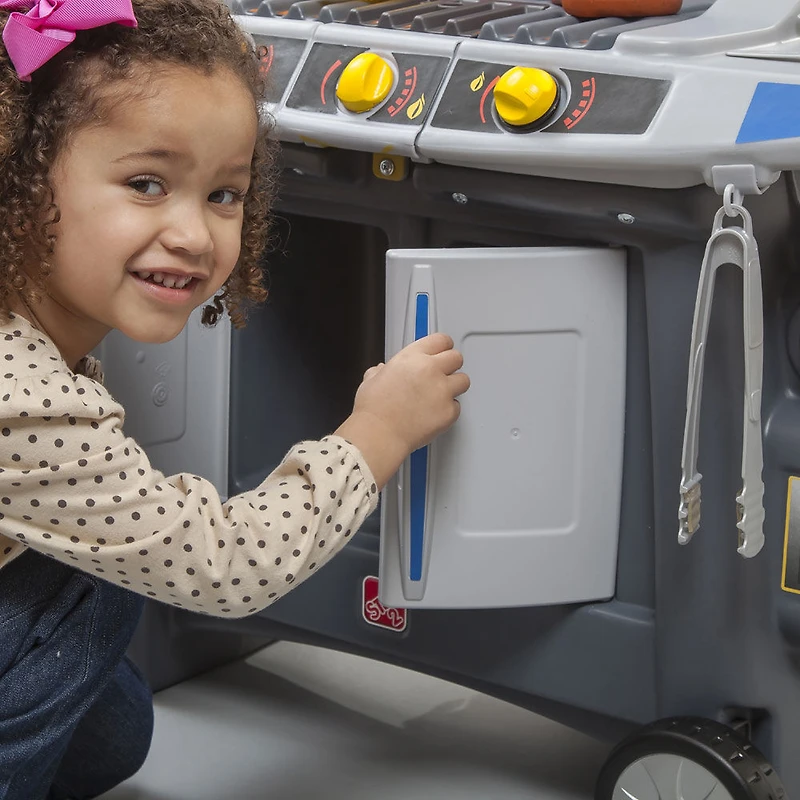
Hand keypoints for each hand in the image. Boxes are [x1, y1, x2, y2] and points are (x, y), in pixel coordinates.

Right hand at [335, 333, 469, 488]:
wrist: (379, 434)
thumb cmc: (374, 410)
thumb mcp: (371, 380)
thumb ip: (382, 371)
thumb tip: (383, 370)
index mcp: (412, 357)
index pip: (441, 340)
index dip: (443, 347)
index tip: (443, 352)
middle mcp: (431, 369)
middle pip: (457, 357)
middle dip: (451, 365)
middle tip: (442, 375)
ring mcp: (442, 390)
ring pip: (463, 381)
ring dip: (454, 386)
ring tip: (440, 395)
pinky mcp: (449, 411)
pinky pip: (457, 407)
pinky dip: (448, 410)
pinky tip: (434, 414)